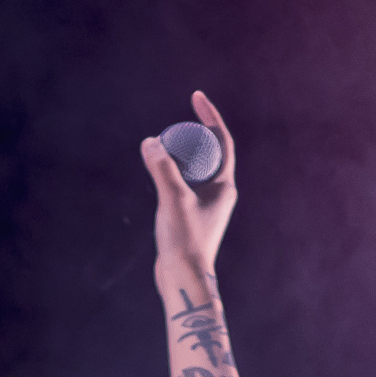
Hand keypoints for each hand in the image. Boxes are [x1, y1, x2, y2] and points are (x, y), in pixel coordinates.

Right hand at [141, 89, 237, 280]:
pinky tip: (157, 168)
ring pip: (195, 168)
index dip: (209, 116)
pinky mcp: (192, 214)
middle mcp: (219, 194)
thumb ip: (163, 170)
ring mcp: (206, 204)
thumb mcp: (173, 201)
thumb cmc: (185, 243)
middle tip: (175, 121)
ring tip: (164, 142)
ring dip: (182, 152)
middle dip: (194, 132)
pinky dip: (172, 169)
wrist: (184, 279)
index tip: (196, 96)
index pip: (222, 141)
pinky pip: (184, 182)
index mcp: (224, 187)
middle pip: (209, 152)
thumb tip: (151, 141)